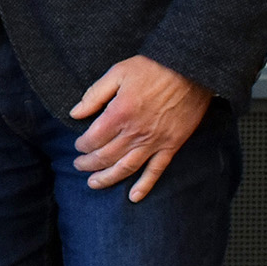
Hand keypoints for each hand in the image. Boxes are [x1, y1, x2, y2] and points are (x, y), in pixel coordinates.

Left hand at [71, 55, 211, 201]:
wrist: (191, 70)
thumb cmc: (152, 68)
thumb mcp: (117, 73)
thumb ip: (94, 95)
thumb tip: (75, 113)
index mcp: (119, 114)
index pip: (93, 139)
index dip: (82, 146)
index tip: (78, 147)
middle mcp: (134, 133)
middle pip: (106, 156)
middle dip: (88, 164)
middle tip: (79, 166)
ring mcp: (154, 142)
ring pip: (126, 168)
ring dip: (108, 178)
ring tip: (94, 184)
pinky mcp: (171, 145)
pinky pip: (156, 170)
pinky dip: (144, 185)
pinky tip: (134, 197)